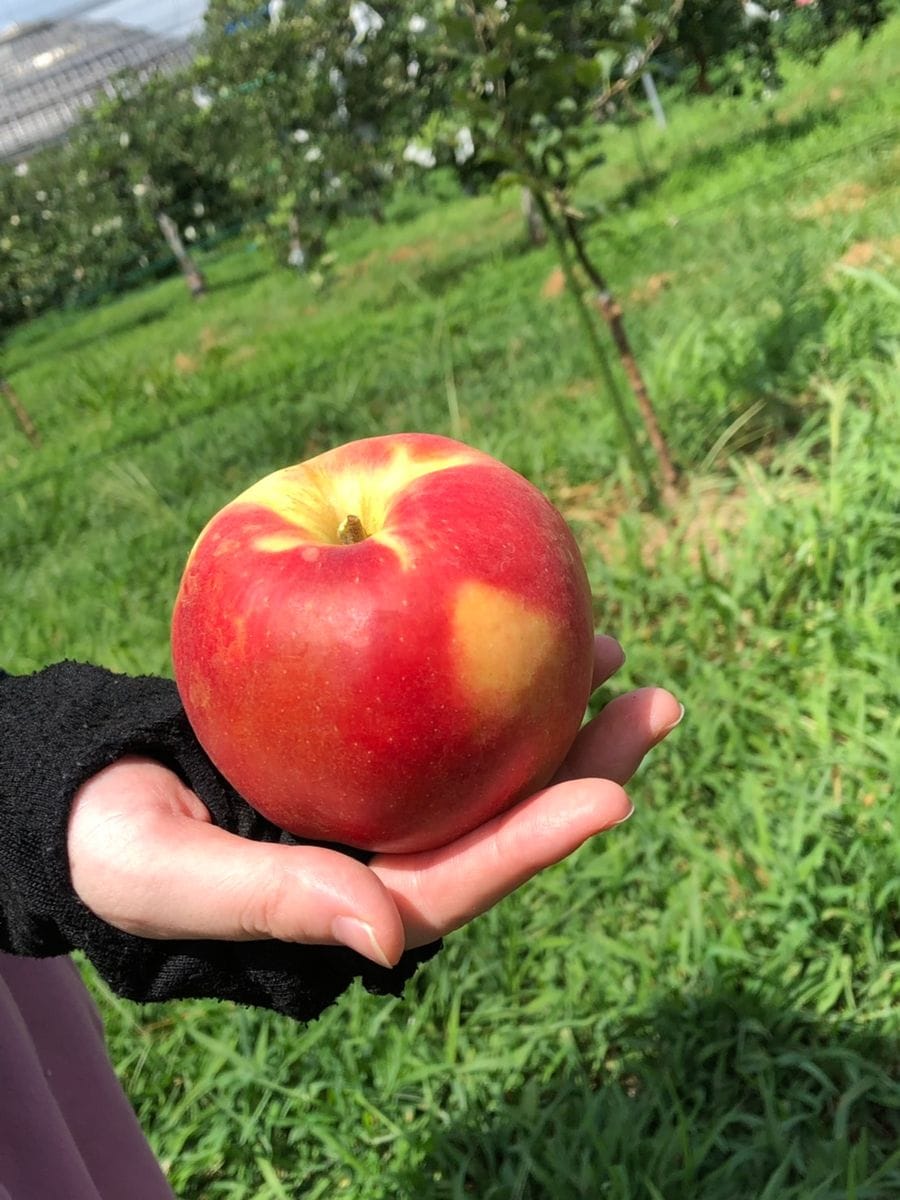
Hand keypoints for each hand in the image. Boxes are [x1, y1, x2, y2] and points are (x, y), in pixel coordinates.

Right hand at [68, 636, 680, 967]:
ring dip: (552, 709)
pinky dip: (482, 666)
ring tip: (609, 648)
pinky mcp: (370, 740)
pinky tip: (521, 612)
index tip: (610, 797)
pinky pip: (440, 706)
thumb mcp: (172, 874)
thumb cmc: (122, 844)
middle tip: (657, 705)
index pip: (460, 880)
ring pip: (485, 757)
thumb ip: (270, 900)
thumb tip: (386, 939)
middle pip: (501, 816)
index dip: (535, 843)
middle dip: (586, 768)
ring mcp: (384, 792)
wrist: (98, 796)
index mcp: (356, 898)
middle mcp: (388, 847)